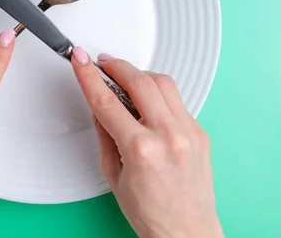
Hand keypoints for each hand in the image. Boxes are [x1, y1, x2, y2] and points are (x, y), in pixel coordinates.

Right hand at [71, 48, 222, 237]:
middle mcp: (168, 136)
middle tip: (103, 63)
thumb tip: (101, 105)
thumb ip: (105, 134)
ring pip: (163, 83)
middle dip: (117, 65)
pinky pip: (177, 100)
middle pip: (139, 81)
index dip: (89, 76)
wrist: (187, 232)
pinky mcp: (200, 132)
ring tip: (125, 78)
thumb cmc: (151, 213)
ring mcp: (189, 132)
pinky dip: (158, 94)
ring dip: (140, 74)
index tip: (81, 59)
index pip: (107, 101)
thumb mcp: (113, 174)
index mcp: (141, 149)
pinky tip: (148, 101)